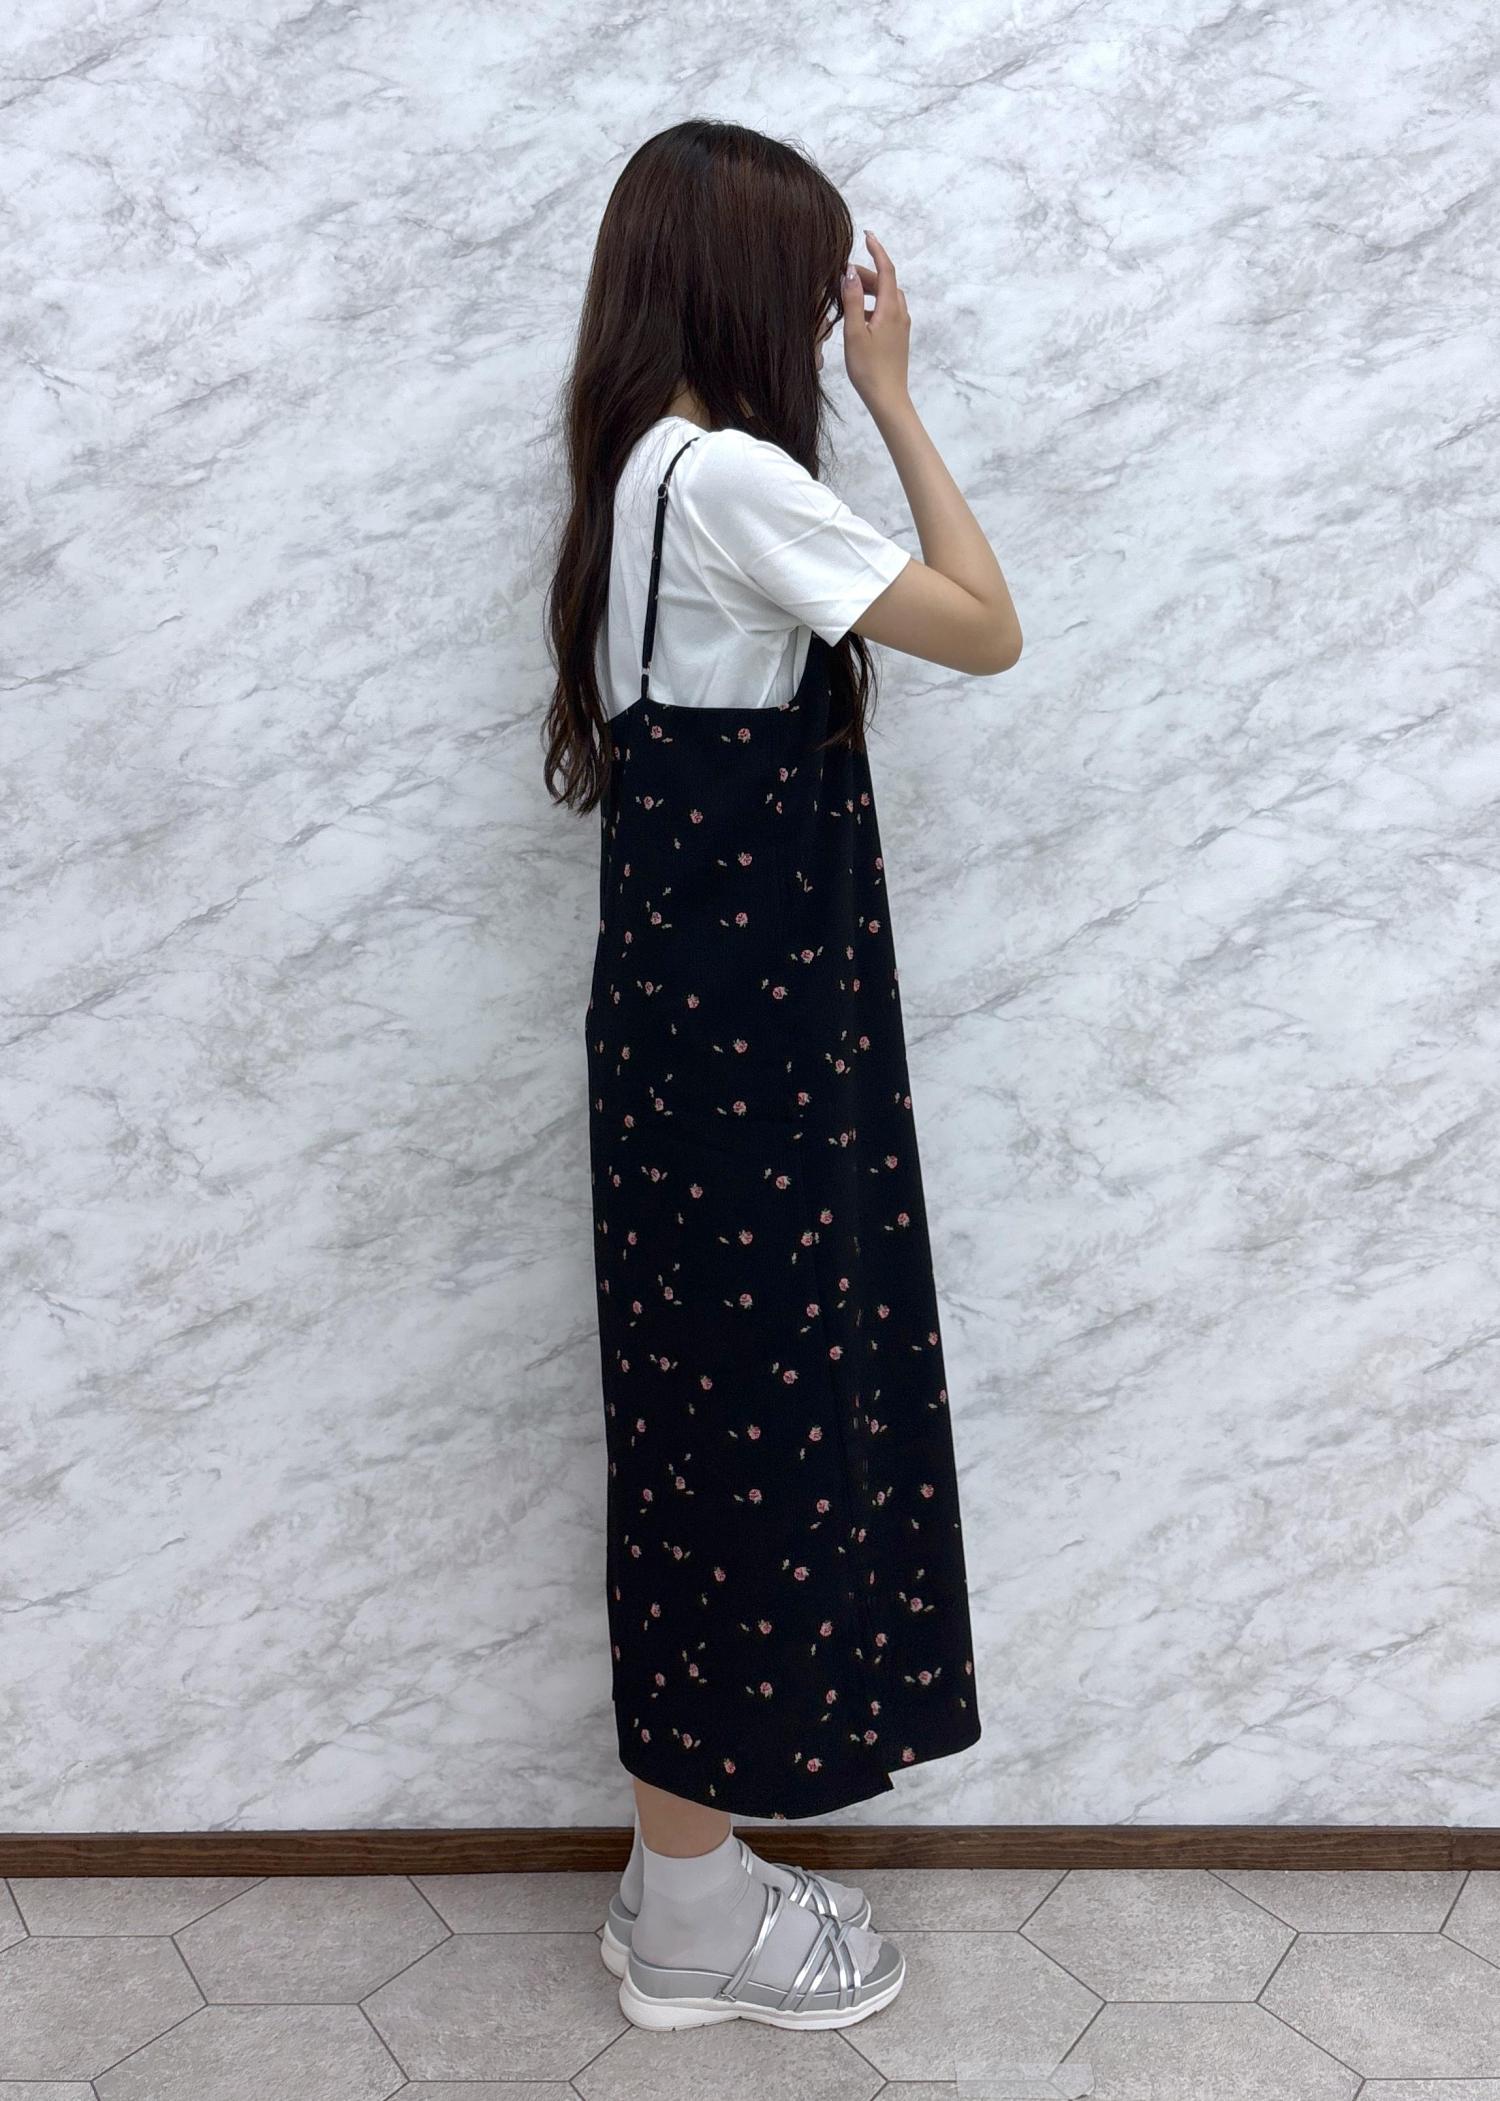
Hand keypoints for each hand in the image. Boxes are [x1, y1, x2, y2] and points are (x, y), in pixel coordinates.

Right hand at [838, 228, 909, 412]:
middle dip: (867, 273)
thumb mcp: (854, 333)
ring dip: (870, 289)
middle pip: (886, 282)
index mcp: (890, 309)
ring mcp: (902, 325)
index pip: (886, 269)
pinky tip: (859, 316)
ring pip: (887, 296)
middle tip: (844, 276)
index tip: (868, 235)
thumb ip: (852, 300)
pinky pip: (888, 310)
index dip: (877, 250)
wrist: (888, 398)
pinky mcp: (899, 337)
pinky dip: (874, 304)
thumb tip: (850, 271)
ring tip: (848, 295)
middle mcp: (900, 313)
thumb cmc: (868, 369)